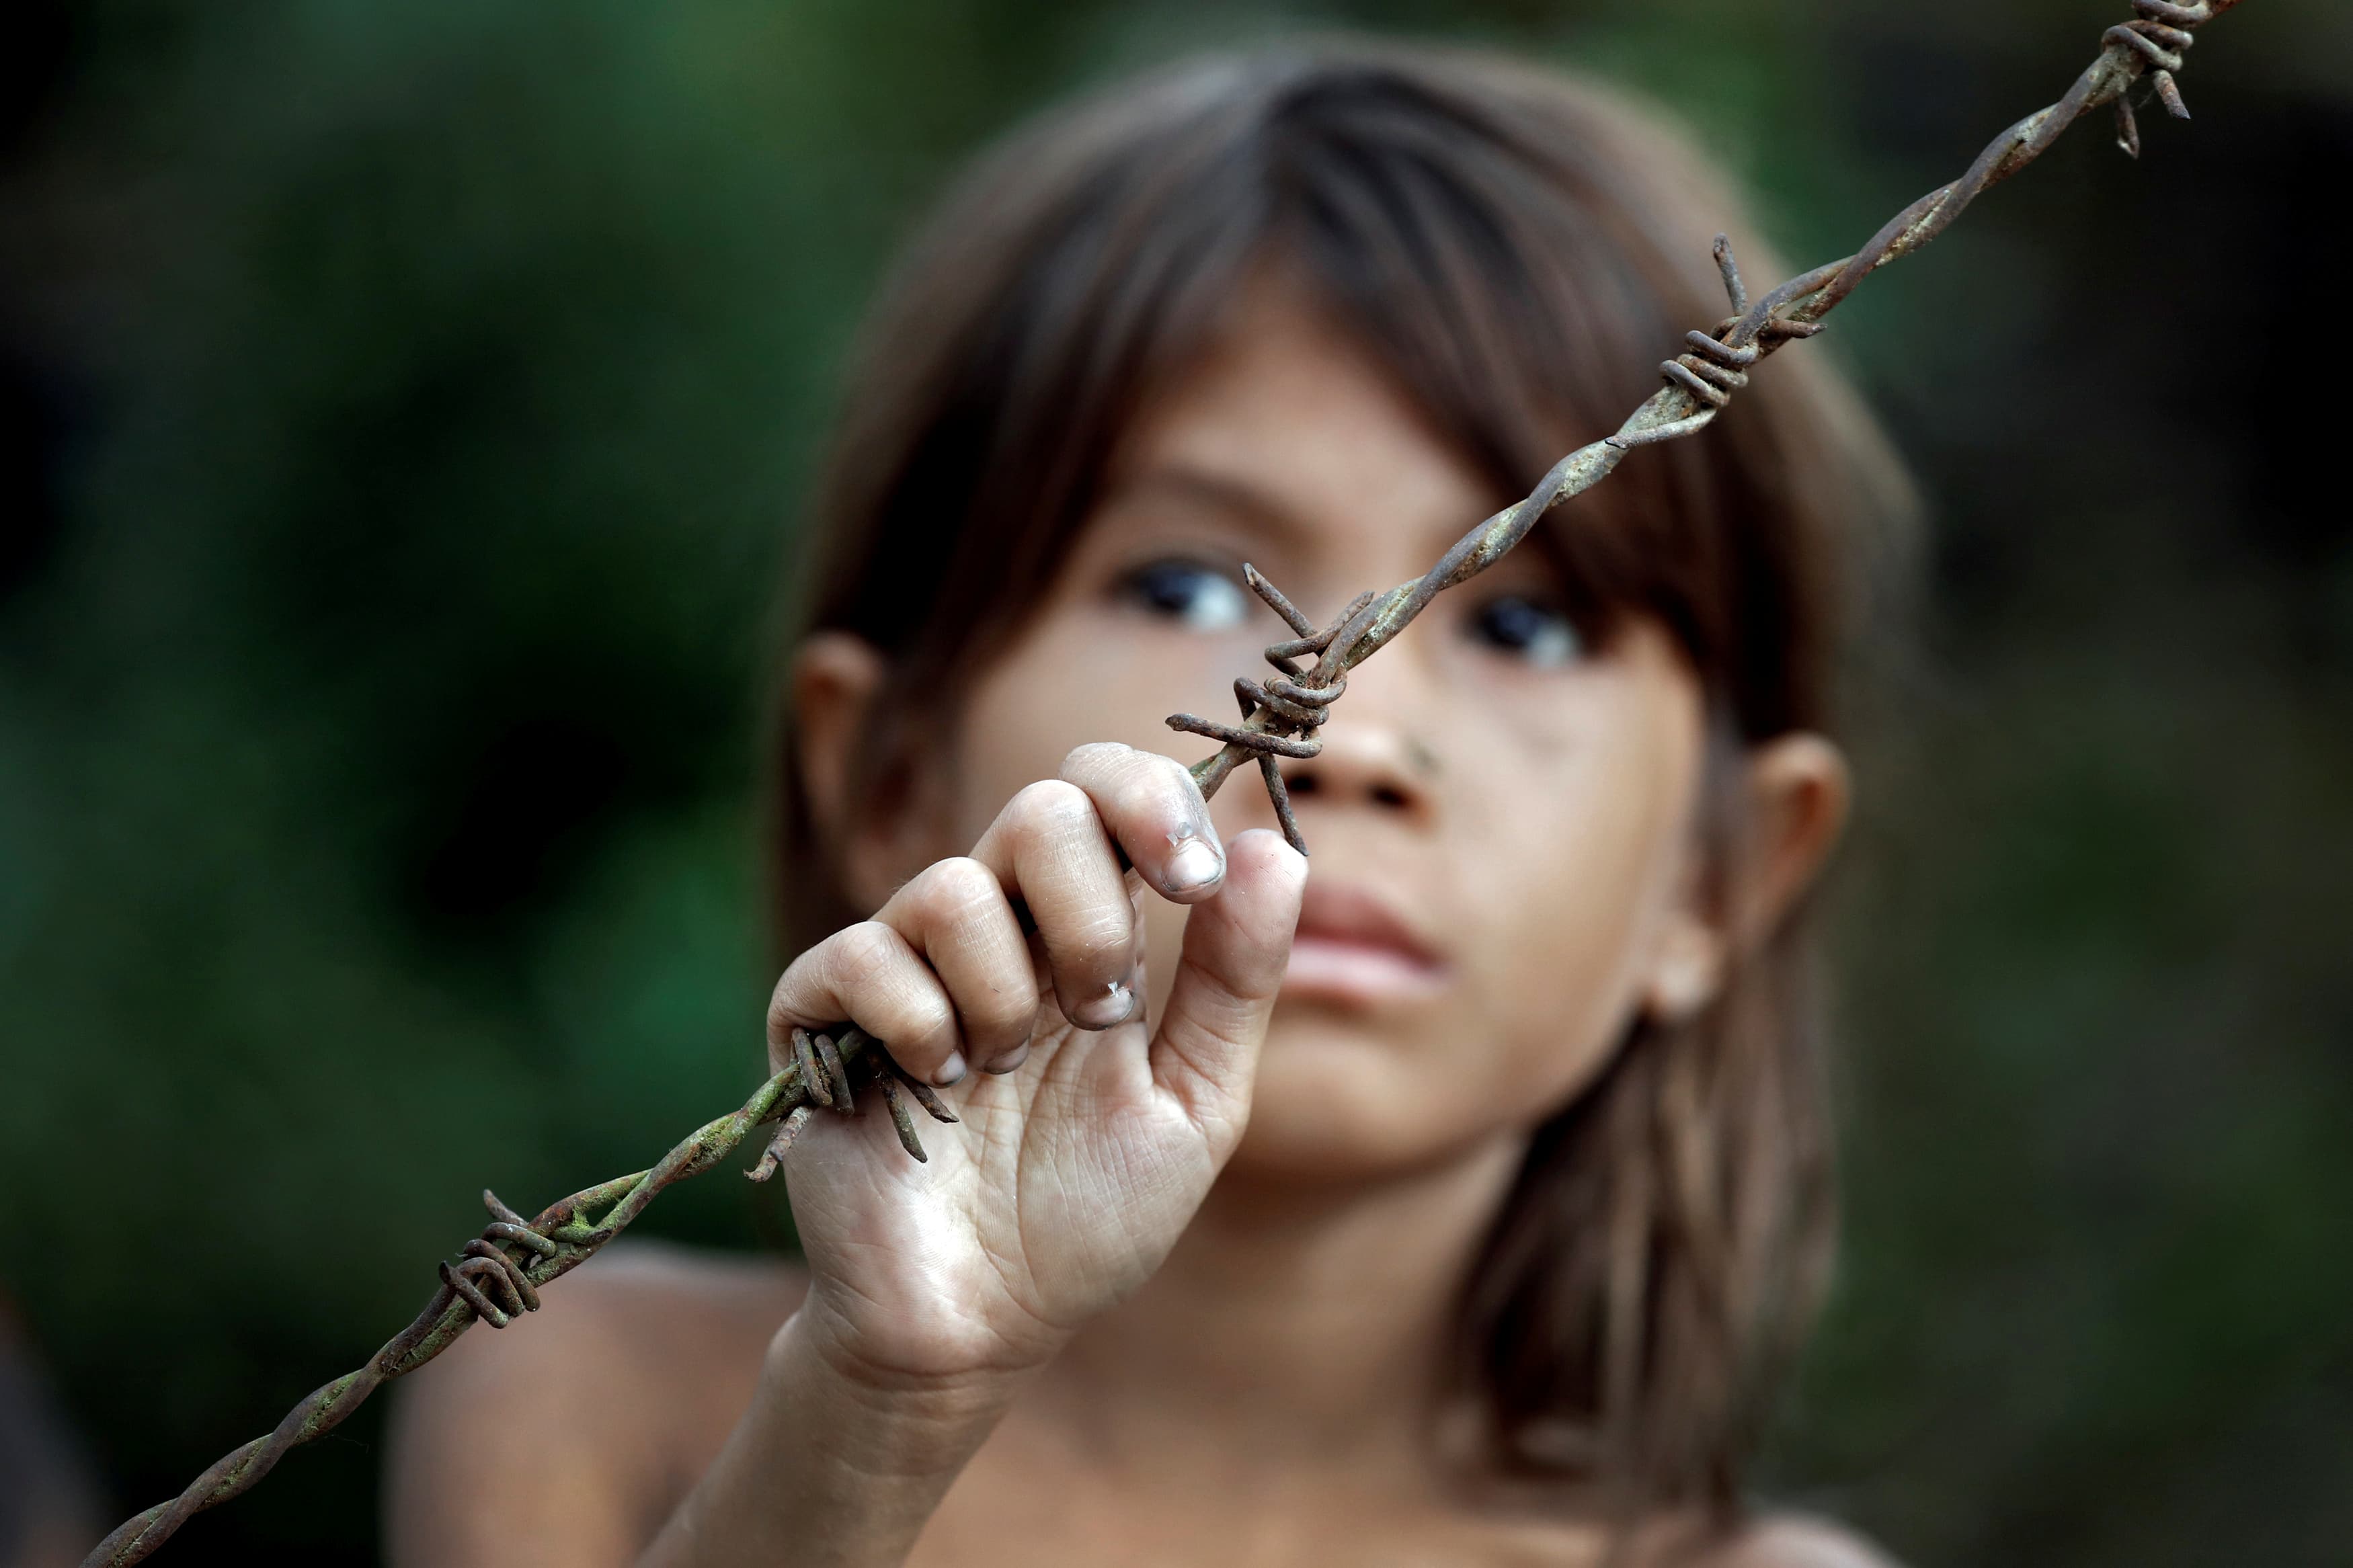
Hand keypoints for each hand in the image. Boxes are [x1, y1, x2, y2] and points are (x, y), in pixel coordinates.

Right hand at [765, 742, 1305, 1391]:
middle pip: (1040, 808)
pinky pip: (863, 955)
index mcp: (1085, 929)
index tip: (1192, 880)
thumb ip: (1237, 980)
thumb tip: (1280, 846)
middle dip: (1092, 913)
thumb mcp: (1195, 1103)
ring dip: (1008, 996)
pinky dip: (920, 1024)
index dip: (1152, 801)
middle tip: (1100, 1013)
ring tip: (1004, 1075)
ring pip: (954, 888)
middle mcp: (995, 927)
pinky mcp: (819, 1014)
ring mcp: (903, 962)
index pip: (1107, 788)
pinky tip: (937, 1087)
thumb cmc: (1087, 1216)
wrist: (982, 1324)